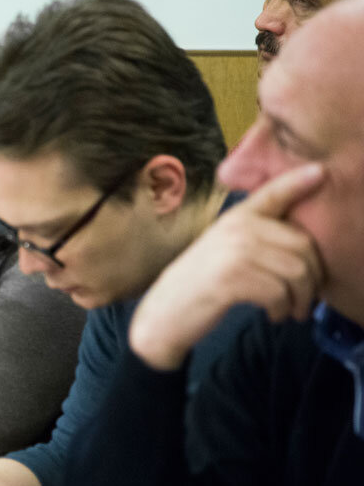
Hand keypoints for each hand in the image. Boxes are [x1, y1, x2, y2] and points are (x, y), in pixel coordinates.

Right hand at [130, 163, 325, 370]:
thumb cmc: (202, 285)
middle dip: (313, 278)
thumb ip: (257, 238)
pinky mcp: (231, 278)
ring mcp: (232, 252)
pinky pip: (278, 292)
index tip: (320, 171)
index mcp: (236, 217)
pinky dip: (282, 309)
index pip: (273, 193)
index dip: (298, 181)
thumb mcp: (226, 250)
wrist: (165, 313)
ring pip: (296, 271)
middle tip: (306, 298)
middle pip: (302, 245)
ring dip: (301, 298)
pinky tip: (274, 314)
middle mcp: (235, 228)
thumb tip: (305, 247)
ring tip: (291, 310)